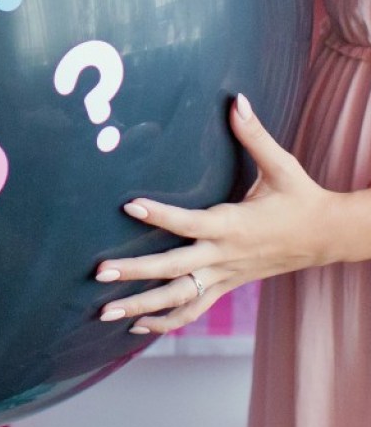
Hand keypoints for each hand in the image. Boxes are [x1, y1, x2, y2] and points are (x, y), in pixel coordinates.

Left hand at [95, 94, 332, 334]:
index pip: (189, 222)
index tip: (129, 204)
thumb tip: (236, 99)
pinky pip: (192, 310)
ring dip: (140, 308)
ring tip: (103, 312)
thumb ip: (253, 134)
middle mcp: (224, 255)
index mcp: (233, 225)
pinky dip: (164, 322)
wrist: (328, 236)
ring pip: (178, 300)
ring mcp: (224, 276)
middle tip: (99, 271)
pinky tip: (134, 327)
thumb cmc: (301, 197)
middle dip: (135, 272)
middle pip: (174, 270)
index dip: (159, 214)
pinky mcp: (225, 287)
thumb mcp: (281, 166)